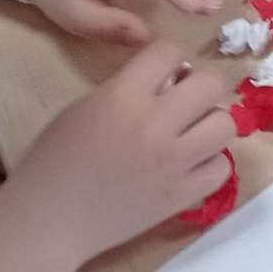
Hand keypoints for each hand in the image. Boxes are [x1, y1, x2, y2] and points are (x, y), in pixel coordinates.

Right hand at [0, 41, 234, 271]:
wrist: (46, 221)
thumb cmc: (54, 160)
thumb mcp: (86, 106)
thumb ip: (129, 87)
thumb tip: (171, 78)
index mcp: (123, 97)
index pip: (171, 51)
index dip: (170, 56)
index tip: (165, 71)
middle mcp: (154, 125)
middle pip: (211, 83)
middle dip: (200, 85)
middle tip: (184, 100)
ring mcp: (173, 163)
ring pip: (226, 124)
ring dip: (211, 123)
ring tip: (191, 133)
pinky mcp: (181, 196)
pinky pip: (222, 168)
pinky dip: (210, 163)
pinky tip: (191, 164)